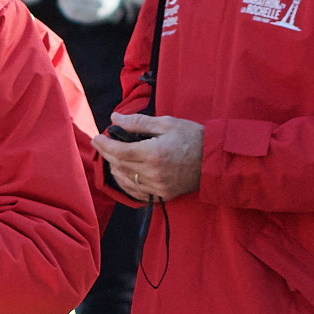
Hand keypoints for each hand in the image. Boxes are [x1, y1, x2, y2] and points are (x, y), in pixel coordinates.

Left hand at [55, 0, 125, 25]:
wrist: (113, 4)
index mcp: (103, 1)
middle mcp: (98, 11)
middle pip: (78, 7)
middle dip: (67, 0)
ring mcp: (91, 17)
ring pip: (74, 13)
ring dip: (64, 5)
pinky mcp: (86, 20)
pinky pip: (74, 16)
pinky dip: (66, 9)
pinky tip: (61, 1)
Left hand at [91, 111, 205, 201]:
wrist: (217, 160)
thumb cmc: (194, 137)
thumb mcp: (167, 123)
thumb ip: (138, 122)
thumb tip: (115, 118)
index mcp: (153, 153)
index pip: (118, 151)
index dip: (104, 144)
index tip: (96, 137)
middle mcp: (153, 172)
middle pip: (119, 165)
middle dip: (106, 153)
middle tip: (100, 144)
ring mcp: (157, 186)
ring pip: (125, 179)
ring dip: (114, 167)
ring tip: (111, 156)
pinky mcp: (163, 194)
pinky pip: (136, 192)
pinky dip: (125, 182)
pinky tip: (123, 173)